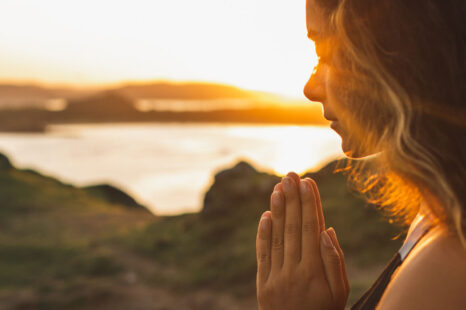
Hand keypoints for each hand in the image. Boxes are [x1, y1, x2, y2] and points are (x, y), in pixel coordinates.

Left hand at [256, 173, 348, 309]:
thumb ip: (335, 261)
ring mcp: (276, 277)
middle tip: (290, 175)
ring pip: (277, 237)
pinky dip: (263, 234)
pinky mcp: (263, 284)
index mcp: (316, 272)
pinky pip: (262, 254)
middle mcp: (294, 271)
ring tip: (278, 188)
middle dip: (292, 199)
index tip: (307, 182)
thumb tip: (327, 229)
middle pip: (293, 228)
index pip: (312, 228)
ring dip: (277, 211)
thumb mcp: (341, 293)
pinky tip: (265, 215)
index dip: (309, 203)